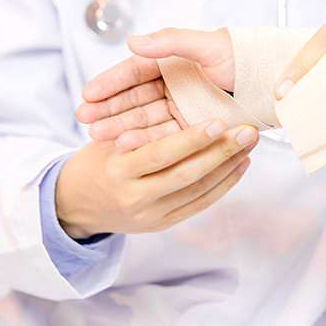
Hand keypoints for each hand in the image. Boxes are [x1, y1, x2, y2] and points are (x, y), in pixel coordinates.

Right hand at [56, 119, 256, 237]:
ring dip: (229, 167)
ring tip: (249, 144)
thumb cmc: (95, 162)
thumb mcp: (106, 140)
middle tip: (248, 131)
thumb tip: (177, 99)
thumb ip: (138, 127)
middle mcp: (135, 197)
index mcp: (118, 170)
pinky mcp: (161, 225)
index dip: (192, 138)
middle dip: (221, 152)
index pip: (161, 154)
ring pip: (198, 191)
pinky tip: (240, 166)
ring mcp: (150, 215)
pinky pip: (198, 205)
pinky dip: (223, 186)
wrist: (75, 206)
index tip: (219, 120)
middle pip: (187, 174)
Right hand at [76, 28, 234, 149]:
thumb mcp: (207, 45)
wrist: (273, 83)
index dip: (111, 82)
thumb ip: (171, 42)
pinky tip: (124, 144)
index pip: (134, 71)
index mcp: (173, 61)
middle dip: (108, 107)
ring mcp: (180, 107)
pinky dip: (143, 140)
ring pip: (144, 118)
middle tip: (83, 117)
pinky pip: (162, 135)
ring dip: (120, 125)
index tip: (88, 93)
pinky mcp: (190, 127)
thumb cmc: (243, 57)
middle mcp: (173, 85)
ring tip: (97, 134)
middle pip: (134, 97)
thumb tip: (134, 41)